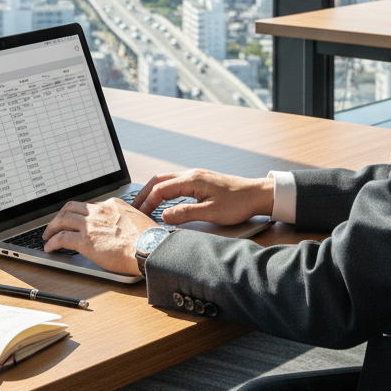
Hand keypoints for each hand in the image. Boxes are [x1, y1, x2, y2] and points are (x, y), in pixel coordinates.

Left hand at [42, 198, 155, 275]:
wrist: (148, 246)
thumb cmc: (148, 238)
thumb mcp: (139, 220)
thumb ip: (126, 220)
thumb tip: (125, 228)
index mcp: (113, 205)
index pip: (90, 206)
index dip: (80, 213)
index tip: (77, 220)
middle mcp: (99, 211)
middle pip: (72, 208)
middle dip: (61, 215)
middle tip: (56, 224)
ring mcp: (91, 225)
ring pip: (63, 219)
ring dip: (52, 227)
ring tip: (47, 235)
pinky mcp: (85, 241)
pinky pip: (62, 238)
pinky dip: (52, 242)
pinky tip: (50, 247)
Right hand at [133, 170, 273, 226]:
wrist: (256, 194)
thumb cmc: (238, 203)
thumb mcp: (211, 213)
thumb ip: (185, 214)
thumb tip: (164, 216)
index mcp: (192, 180)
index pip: (161, 189)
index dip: (147, 202)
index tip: (139, 215)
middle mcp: (191, 174)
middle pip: (159, 180)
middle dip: (144, 193)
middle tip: (134, 207)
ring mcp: (196, 176)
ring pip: (167, 180)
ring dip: (154, 191)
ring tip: (144, 205)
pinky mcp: (201, 181)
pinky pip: (176, 183)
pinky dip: (164, 191)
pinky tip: (164, 201)